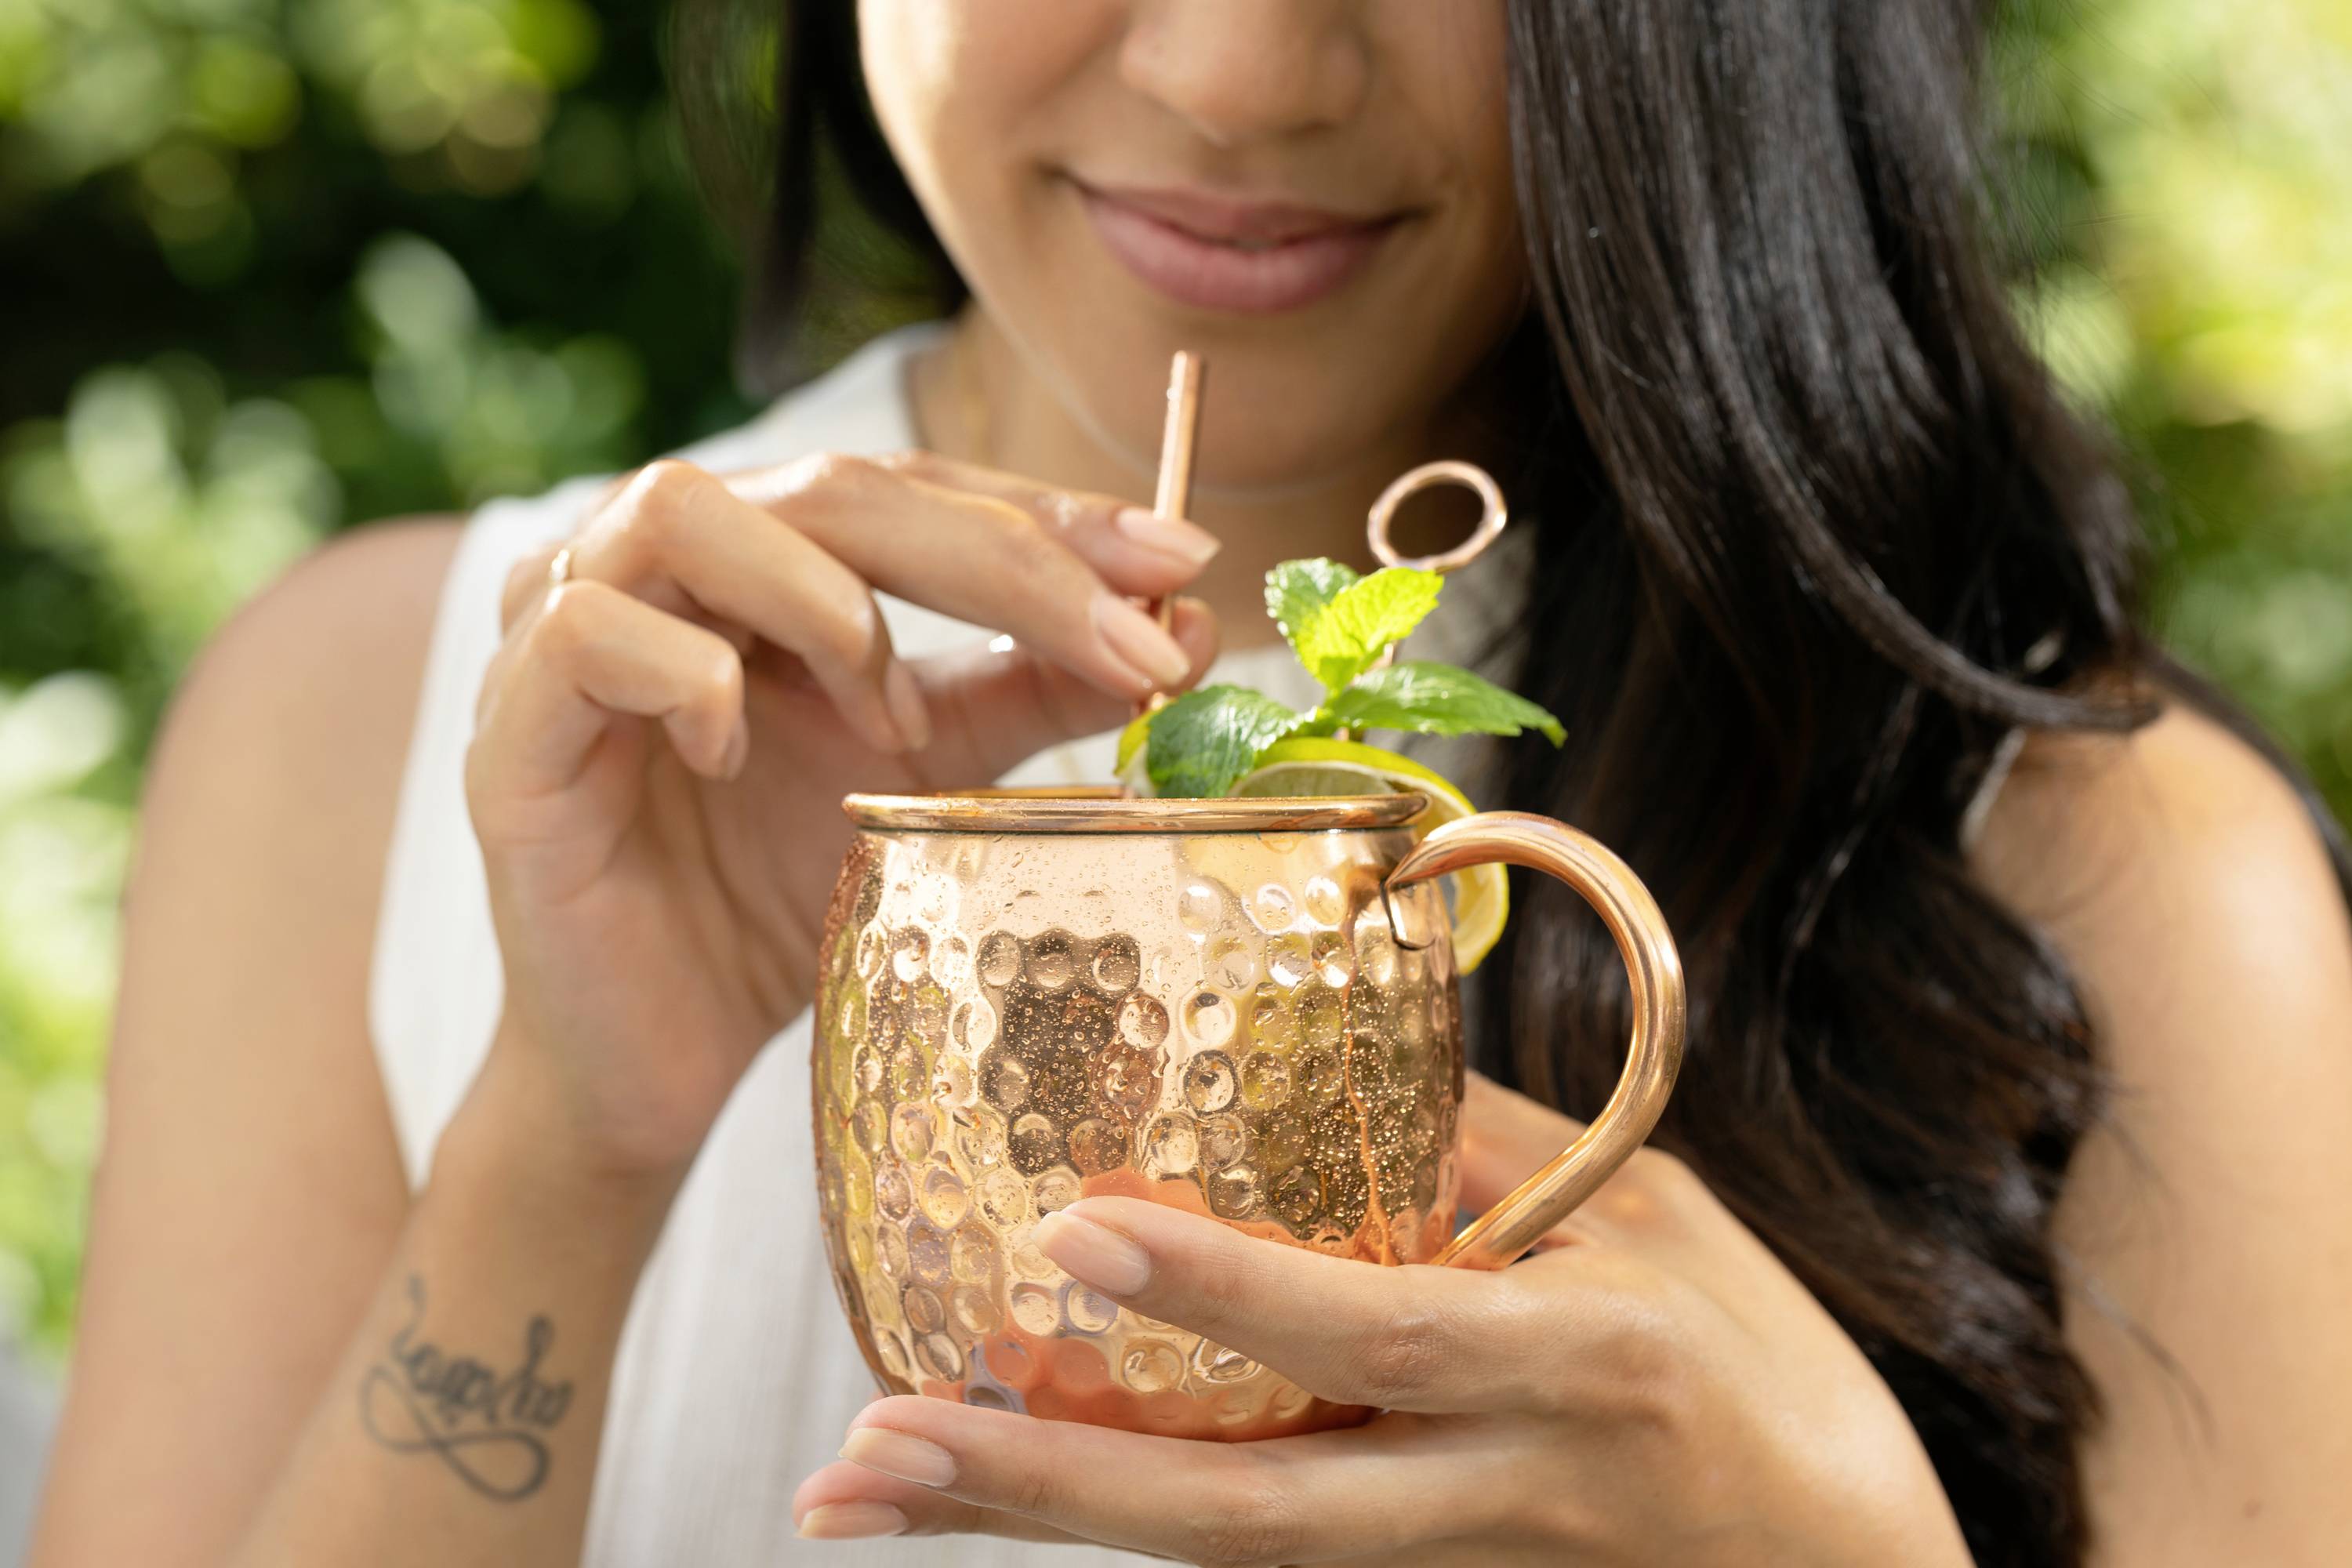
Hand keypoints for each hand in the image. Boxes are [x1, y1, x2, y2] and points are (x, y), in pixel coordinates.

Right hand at [463, 451, 1219, 1182]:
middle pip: (831, 486)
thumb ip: (1032, 694)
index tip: (1182, 560)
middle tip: (1124, 634)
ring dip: (829, 603)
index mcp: (759, 556)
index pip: (913, 489)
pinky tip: (738, 752)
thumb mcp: (929, 778)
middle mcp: (656, 564)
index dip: (1047, 515)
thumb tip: (1178, 625)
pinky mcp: (507, 730)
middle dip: (998, 554)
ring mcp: (562, 630)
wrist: (656, 1056)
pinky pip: (587, 633)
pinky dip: (689, 674)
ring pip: (687, 508)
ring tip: (888, 717)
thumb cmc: (778, 897)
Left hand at [795, 1075, 1975, 1565]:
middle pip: (1246, 1521)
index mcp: (1577, 1369)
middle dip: (1046, 1486)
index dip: (1227, 1294)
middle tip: (861, 1455)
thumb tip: (1312, 1061)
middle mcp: (1496, 1496)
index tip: (1074, 1237)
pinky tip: (993, 1478)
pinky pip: (1255, 1556)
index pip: (1377, 1336)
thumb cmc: (1762, 1369)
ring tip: (861, 1487)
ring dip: (1039, 1521)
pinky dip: (1115, 1518)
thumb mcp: (1660, 1218)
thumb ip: (1481, 1152)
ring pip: (1218, 1562)